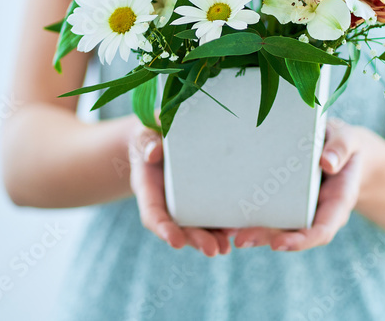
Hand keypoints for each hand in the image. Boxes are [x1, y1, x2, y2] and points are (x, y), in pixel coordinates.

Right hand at [128, 125, 232, 256]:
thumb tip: (154, 152)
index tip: (175, 242)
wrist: (163, 134)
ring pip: (198, 226)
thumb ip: (147, 141)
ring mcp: (186, 203)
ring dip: (213, 238)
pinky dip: (225, 223)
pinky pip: (214, 213)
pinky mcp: (204, 197)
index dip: (163, 229)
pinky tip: (240, 229)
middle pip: (180, 228)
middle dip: (196, 240)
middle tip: (213, 250)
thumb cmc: (152, 134)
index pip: (153, 214)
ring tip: (226, 247)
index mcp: (148, 189)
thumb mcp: (145, 134)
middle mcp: (167, 202)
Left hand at [233, 118, 364, 251]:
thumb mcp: (349, 140)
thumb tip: (327, 162)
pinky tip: (227, 217)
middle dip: (267, 238)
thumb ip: (341, 149)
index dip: (301, 240)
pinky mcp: (285, 199)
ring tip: (228, 233)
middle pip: (293, 233)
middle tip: (241, 240)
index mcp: (337, 203)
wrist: (342, 148)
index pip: (322, 230)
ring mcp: (300, 208)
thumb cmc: (346, 144)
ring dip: (254, 231)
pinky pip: (269, 210)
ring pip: (278, 226)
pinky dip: (250, 215)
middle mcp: (317, 211)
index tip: (278, 244)